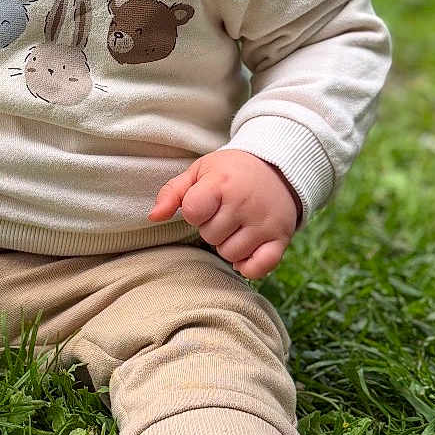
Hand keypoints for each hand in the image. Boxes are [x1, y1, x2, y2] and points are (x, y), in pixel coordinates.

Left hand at [149, 149, 298, 278]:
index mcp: (222, 183)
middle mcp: (245, 203)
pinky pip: (258, 267)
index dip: (194, 212)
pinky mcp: (281, 238)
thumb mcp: (200, 171)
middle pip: (210, 236)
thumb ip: (172, 192)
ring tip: (236, 226)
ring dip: (228, 245)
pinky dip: (249, 265)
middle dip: (211, 227)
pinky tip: (247, 249)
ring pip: (231, 254)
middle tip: (223, 213)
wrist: (278, 167)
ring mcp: (265, 223)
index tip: (204, 203)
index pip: (193, 212)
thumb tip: (153, 217)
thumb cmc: (231, 172)